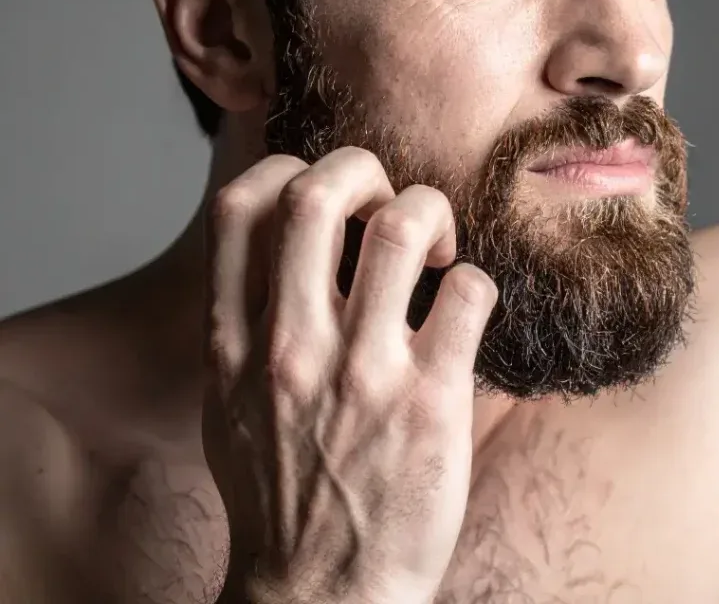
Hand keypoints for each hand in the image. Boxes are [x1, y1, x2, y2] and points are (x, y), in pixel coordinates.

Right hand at [202, 148, 497, 603]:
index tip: (321, 193)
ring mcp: (363, 373)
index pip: (238, 207)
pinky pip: (467, 290)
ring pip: (403, 226)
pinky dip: (474, 281)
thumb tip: (278, 244)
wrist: (321, 597)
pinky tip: (465, 308)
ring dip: (430, 213)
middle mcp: (293, 347)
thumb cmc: (282, 492)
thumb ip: (245, 321)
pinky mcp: (431, 401)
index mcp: (237, 341)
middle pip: (318, 193)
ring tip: (436, 251)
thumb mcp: (231, 404)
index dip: (285, 169)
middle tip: (387, 204)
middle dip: (363, 170)